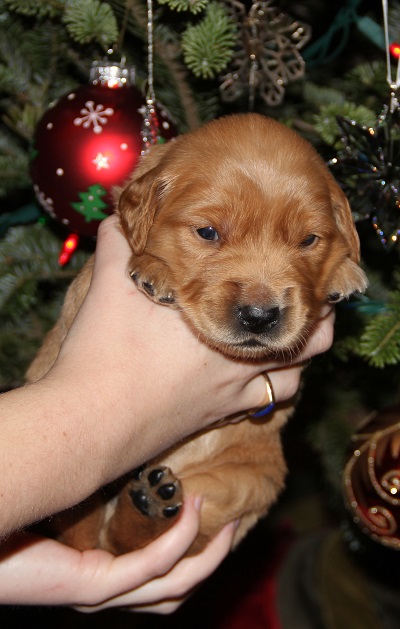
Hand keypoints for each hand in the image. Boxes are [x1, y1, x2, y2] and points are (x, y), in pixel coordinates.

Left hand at [0, 496, 235, 611]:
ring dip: (206, 556)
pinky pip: (151, 567)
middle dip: (212, 560)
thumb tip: (134, 450)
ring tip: (224, 522)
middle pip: (178, 591)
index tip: (215, 512)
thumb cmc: (22, 511)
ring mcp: (101, 593)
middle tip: (233, 524)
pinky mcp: (93, 586)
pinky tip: (193, 510)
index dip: (197, 552)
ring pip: (174, 586)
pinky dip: (179, 541)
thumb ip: (103, 488)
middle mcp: (106, 591)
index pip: (162, 578)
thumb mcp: (73, 498)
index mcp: (103, 573)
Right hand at [51, 216, 334, 484]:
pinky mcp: (218, 417)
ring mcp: (233, 392)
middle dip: (317, 318)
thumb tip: (116, 217)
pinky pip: (266, 403)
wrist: (91, 424)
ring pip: (294, 376)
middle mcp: (239, 356)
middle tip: (313, 298)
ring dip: (301, 355)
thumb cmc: (103, 354)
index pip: (274, 293)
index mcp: (220, 317)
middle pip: (306, 339)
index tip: (299, 262)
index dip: (295, 276)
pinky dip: (274, 387)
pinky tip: (262, 377)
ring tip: (297, 336)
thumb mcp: (109, 287)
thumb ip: (117, 245)